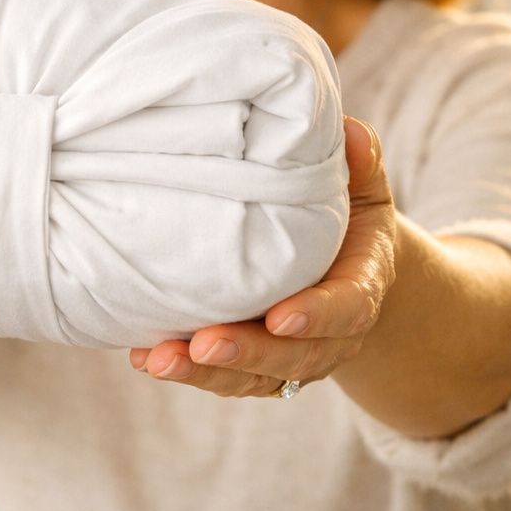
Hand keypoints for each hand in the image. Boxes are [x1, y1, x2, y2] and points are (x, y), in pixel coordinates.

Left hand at [127, 116, 397, 397]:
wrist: (354, 270)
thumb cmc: (352, 218)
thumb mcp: (365, 187)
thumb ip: (362, 162)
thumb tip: (349, 132)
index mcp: (361, 286)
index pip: (346, 309)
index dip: (316, 317)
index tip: (280, 318)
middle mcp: (331, 334)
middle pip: (293, 356)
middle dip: (247, 352)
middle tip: (204, 344)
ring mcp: (293, 356)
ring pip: (254, 377)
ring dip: (206, 373)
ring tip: (160, 361)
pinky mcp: (259, 366)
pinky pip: (226, 378)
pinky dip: (188, 373)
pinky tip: (145, 360)